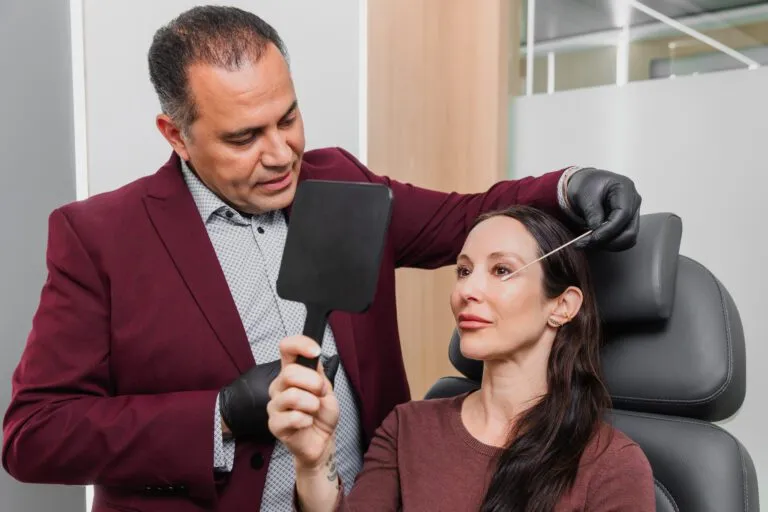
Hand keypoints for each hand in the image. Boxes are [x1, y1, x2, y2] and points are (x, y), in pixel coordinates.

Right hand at [218, 343, 338, 440]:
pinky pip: (292, 417)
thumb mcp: (326, 388)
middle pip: (290, 373)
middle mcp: (279, 386)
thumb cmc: (321, 413)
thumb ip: (318, 372)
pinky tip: (307, 423)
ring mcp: (275, 405)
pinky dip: (307, 420)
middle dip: (313, 383)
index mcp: (291, 372)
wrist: (322, 440)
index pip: (286, 348)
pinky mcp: (274, 425)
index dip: (300, 345)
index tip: (316, 351)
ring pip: (292, 396)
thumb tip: (313, 356)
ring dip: (312, 404)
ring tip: (314, 410)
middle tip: (321, 394)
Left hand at [566, 168, 641, 250]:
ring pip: (627, 239)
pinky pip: (622, 239)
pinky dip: (608, 243)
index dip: (608, 229)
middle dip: (608, 241)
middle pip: (630, 231)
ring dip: (607, 244)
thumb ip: (592, 212)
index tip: (592, 237)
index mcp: (625, 189)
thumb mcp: (584, 194)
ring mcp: (633, 213)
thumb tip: (596, 230)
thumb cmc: (586, 184)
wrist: (585, 184)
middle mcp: (633, 202)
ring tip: (586, 242)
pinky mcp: (627, 223)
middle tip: (586, 243)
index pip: (623, 214)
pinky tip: (594, 240)